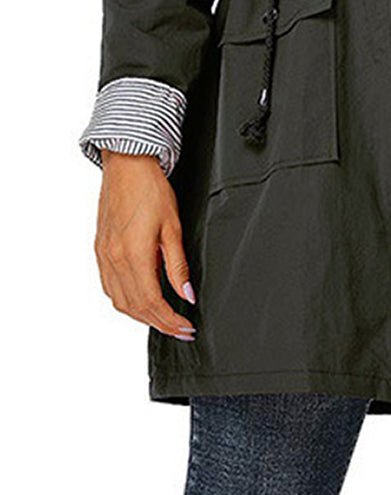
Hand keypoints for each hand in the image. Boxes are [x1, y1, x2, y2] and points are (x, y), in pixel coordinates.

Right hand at [94, 149, 196, 340]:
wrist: (127, 165)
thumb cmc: (151, 189)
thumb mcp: (173, 227)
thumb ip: (177, 266)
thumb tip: (186, 295)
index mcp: (133, 255)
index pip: (152, 303)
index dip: (170, 321)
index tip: (186, 328)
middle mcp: (113, 259)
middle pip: (134, 307)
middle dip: (159, 323)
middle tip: (180, 329)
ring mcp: (103, 255)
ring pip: (119, 301)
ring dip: (141, 316)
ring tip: (164, 319)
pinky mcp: (100, 249)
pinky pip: (109, 286)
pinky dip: (126, 300)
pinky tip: (141, 299)